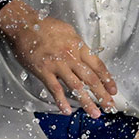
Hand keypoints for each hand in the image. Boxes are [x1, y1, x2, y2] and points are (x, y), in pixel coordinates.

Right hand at [0, 0, 116, 117]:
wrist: (25, 25)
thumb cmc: (45, 26)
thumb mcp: (68, 31)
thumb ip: (77, 45)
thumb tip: (85, 55)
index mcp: (79, 46)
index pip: (97, 66)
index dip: (107, 79)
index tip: (113, 90)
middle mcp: (71, 57)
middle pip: (91, 79)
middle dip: (102, 95)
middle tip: (110, 106)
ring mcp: (58, 65)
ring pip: (76, 86)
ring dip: (87, 102)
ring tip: (94, 113)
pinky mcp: (44, 71)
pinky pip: (55, 89)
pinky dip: (62, 101)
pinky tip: (67, 111)